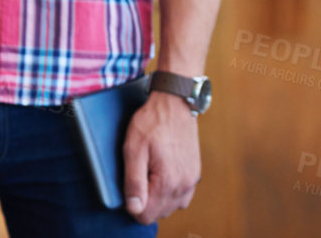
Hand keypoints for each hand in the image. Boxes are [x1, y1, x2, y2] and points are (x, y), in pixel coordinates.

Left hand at [122, 90, 200, 223]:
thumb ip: (134, 181)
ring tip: (146, 175)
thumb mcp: (133, 149)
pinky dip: (169, 193)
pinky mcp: (195, 174)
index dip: (132, 206)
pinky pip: (181, 196)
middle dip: (144, 203)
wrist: (175, 104)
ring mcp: (192, 181)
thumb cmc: (151, 123)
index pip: (147, 215)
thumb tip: (134, 209)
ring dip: (157, 199)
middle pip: (159, 213)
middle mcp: (183, 186)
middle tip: (135, 178)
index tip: (126, 190)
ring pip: (171, 207)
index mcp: (167, 182)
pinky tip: (159, 176)